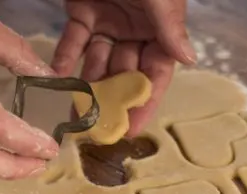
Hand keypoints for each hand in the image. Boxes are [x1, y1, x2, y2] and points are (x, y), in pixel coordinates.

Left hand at [52, 0, 195, 136]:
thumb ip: (170, 27)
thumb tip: (189, 59)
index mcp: (160, 30)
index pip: (155, 73)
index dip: (144, 103)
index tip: (131, 129)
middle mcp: (136, 31)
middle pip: (123, 73)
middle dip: (111, 102)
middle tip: (96, 130)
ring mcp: (108, 22)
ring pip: (97, 61)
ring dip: (86, 88)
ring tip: (74, 116)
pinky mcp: (83, 10)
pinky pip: (74, 38)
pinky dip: (64, 57)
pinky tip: (57, 78)